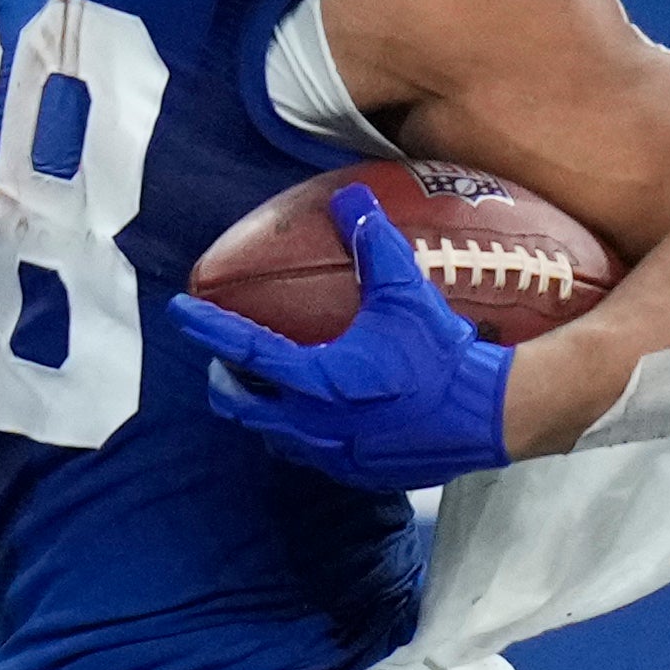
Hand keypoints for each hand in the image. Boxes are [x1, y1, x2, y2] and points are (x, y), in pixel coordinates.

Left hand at [171, 179, 513, 487]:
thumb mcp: (405, 290)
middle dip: (227, 384)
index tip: (180, 311)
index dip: (207, 327)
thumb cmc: (442, 353)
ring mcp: (338, 455)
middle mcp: (316, 425)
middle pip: (244, 408)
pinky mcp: (364, 473)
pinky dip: (306, 435)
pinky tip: (324, 418)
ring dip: (264, 414)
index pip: (245, 350)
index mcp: (317, 380)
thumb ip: (371, 242)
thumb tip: (348, 196)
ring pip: (277, 439)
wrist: (489, 415)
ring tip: (268, 392)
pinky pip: (317, 456)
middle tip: (225, 363)